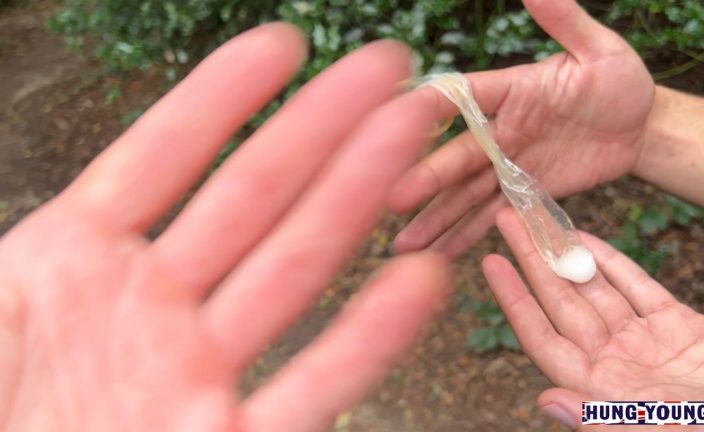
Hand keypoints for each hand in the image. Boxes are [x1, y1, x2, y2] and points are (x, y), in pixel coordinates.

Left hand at [0, 24, 451, 430]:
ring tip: (411, 136)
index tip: (284, 42)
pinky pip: (315, 388)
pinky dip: (370, 337)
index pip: (160, 159)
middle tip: (390, 71)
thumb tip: (31, 220)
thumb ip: (0, 280)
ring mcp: (197, 374)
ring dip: (358, 199)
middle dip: (323, 127)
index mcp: (70, 267)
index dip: (221, 98)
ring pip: (293, 271)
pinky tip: (418, 282)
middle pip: (252, 198)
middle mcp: (149, 308)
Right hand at [389, 0, 654, 257]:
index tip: (394, 121)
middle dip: (425, 179)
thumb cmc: (621, 81)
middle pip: (456, 155)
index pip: (463, 96)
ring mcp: (506, 166)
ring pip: (464, 195)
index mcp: (510, 90)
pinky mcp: (521, 195)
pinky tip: (438, 255)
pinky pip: (490, 218)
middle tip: (392, 199)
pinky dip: (465, 236)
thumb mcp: (603, 50)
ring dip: (434, 218)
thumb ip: (568, 23)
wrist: (639, 130)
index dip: (430, 108)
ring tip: (403, 243)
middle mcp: (498, 130)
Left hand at [484, 208, 703, 429]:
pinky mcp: (682, 326)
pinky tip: (583, 236)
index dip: (515, 300)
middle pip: (563, 304)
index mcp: (605, 391)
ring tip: (538, 218)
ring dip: (566, 254)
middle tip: (506, 218)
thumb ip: (605, 419)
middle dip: (533, 261)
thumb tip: (545, 401)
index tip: (490, 262)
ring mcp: (648, 343)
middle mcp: (618, 364)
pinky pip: (637, 287)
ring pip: (595, 289)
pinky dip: (612, 261)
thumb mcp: (671, 431)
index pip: (544, 339)